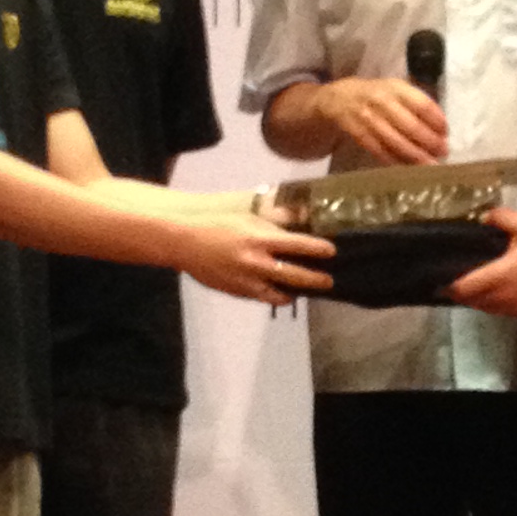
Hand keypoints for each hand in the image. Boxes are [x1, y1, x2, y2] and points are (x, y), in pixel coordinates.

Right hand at [176, 215, 334, 304]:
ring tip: (305, 291)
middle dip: (315, 279)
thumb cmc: (217, 225)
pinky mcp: (237, 291)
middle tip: (328, 281)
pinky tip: (283, 294)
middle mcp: (256, 262)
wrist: (184, 242)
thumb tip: (299, 218)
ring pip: (280, 293)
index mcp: (259, 239)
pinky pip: (263, 298)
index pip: (298, 245)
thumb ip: (274, 222)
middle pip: (294, 275)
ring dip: (296, 292)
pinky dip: (276, 296)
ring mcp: (246, 280)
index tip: (332, 251)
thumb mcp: (247, 217)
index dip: (318, 249)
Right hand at [319, 77, 448, 166]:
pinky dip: (396, 160)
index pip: (421, 103)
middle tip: (443, 152)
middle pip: (410, 125)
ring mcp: (368, 119)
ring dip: (415, 155)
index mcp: (395, 87)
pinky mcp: (359, 134)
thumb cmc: (377, 95)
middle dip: (429, 141)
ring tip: (431, 165)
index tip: (446, 132)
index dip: (436, 119)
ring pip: (396, 141)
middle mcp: (382, 101)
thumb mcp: (396, 89)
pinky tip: (409, 168)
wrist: (339, 98)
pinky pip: (380, 150)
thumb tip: (440, 127)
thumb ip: (416, 103)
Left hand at [447, 208, 516, 318]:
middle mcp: (502, 296)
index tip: (439, 279)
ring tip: (473, 284)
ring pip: (484, 308)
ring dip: (475, 299)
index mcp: (499, 275)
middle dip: (460, 292)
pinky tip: (495, 289)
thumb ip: (501, 218)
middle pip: (470, 301)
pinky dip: (491, 303)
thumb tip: (483, 217)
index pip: (463, 288)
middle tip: (453, 279)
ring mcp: (514, 308)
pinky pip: (499, 311)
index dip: (449, 286)